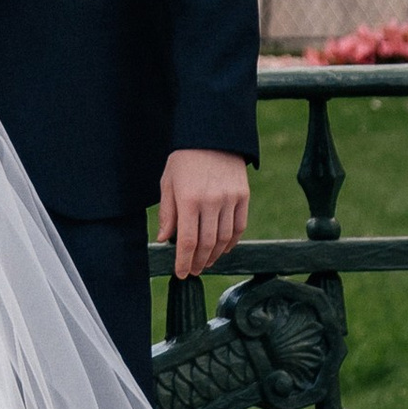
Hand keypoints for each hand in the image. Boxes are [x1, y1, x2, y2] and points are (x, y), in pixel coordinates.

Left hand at [157, 148, 249, 284]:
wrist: (212, 135)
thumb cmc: (185, 159)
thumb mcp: (168, 182)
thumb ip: (167, 212)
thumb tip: (164, 239)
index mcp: (189, 198)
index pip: (187, 241)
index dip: (183, 261)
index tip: (180, 273)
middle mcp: (211, 201)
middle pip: (207, 244)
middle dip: (198, 262)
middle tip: (192, 270)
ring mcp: (230, 199)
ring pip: (224, 239)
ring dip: (214, 255)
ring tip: (206, 262)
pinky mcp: (243, 196)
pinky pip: (239, 227)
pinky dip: (231, 242)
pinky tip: (222, 248)